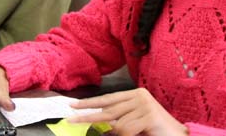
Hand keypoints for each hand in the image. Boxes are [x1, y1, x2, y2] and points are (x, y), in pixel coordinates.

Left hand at [69, 88, 186, 135]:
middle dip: (88, 116)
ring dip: (120, 134)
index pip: (108, 98)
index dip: (90, 103)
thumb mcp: (133, 122)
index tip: (73, 106)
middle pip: (107, 109)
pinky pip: (126, 130)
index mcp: (135, 94)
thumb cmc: (155, 131)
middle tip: (70, 120)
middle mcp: (140, 96)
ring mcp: (145, 105)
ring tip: (136, 133)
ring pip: (118, 124)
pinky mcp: (149, 116)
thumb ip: (118, 120)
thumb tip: (99, 122)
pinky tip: (141, 134)